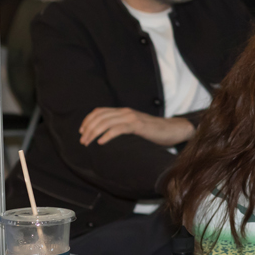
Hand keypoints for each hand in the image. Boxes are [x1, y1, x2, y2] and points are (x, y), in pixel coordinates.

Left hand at [79, 107, 194, 146]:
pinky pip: (118, 129)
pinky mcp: (138, 126)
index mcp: (123, 111)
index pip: (99, 111)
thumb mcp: (135, 127)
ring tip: (88, 143)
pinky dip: (107, 135)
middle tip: (82, 141)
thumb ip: (123, 127)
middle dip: (88, 128)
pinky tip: (101, 142)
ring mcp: (132, 118)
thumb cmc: (154, 131)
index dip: (87, 120)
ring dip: (94, 133)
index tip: (81, 132)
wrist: (173, 130)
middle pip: (99, 116)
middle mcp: (125, 112)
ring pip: (106, 122)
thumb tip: (107, 136)